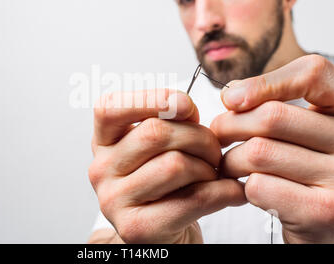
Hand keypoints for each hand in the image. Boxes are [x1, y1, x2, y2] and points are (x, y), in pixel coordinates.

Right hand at [89, 89, 245, 243]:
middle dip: (199, 136)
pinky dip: (224, 191)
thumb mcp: (158, 147)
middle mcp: (101, 169)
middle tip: (215, 150)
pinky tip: (232, 191)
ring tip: (216, 173)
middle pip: (155, 134)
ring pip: (175, 165)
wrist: (162, 235)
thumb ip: (167, 122)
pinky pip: (193, 199)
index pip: (111, 107)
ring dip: (210, 167)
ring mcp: (114, 201)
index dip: (152, 98)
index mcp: (103, 142)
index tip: (186, 105)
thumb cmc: (165, 184)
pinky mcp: (137, 229)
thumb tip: (186, 106)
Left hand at [211, 54, 333, 242]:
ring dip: (230, 160)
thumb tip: (232, 92)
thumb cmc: (316, 179)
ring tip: (229, 166)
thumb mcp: (313, 136)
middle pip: (272, 116)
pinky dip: (242, 187)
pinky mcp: (325, 212)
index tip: (232, 97)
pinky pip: (260, 186)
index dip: (265, 81)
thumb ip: (284, 111)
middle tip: (218, 137)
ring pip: (259, 151)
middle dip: (229, 125)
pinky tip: (246, 190)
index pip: (313, 75)